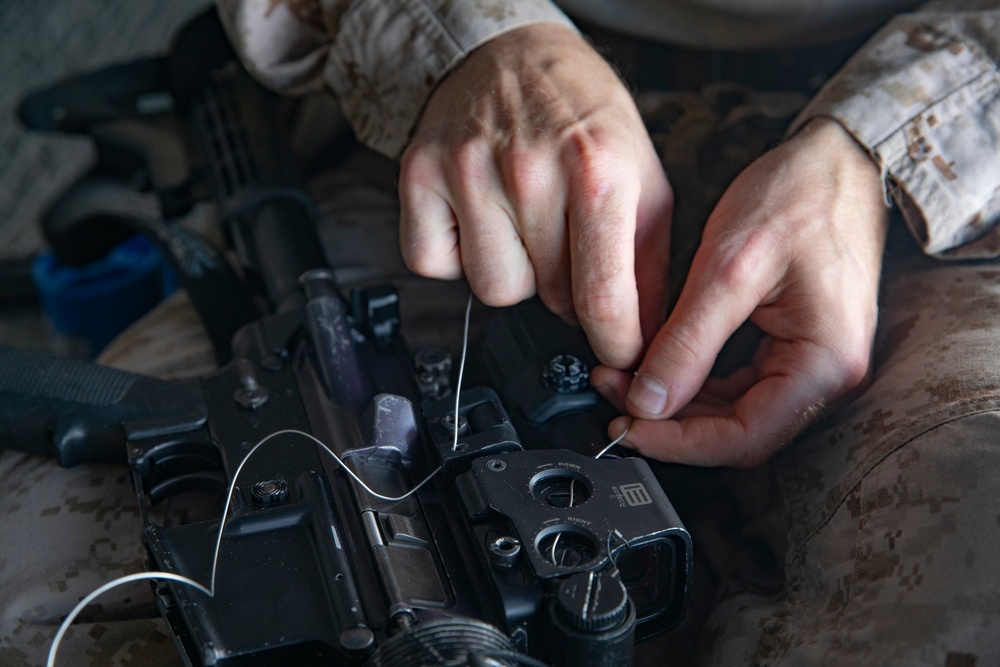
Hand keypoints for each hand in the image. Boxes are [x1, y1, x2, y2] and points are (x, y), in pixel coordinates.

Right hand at [399, 24, 672, 368]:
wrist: (514, 54)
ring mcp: (467, 170)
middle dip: (565, 288)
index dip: (615, 344)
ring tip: (521, 223)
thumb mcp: (643, 179)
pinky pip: (436, 267)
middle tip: (565, 239)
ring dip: (513, 270)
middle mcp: (529, 169)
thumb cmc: (583, 117)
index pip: (602, 295)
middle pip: (548, 298)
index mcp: (598, 169)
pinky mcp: (420, 174)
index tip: (620, 359)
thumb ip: (648, 264)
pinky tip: (478, 216)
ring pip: (492, 289)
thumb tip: (642, 342)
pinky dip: (457, 255)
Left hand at [592, 118, 889, 466]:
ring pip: (731, 408)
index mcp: (824, 362)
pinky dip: (692, 376)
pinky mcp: (790, 344)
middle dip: (668, 419)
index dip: (680, 442)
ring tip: (621, 375)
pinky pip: (736, 380)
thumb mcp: (729, 267)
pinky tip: (655, 362)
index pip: (745, 436)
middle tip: (611, 393)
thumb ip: (687, 343)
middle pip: (736, 429)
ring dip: (675, 399)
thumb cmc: (801, 195)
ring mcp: (809, 360)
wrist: (839, 156)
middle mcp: (824, 373)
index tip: (629, 427)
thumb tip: (649, 402)